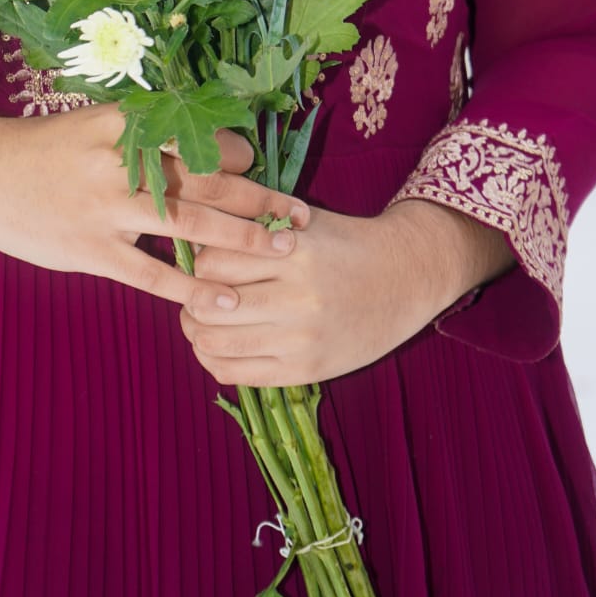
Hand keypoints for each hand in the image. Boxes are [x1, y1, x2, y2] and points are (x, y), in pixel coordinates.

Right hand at [0, 104, 306, 306]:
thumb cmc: (38, 150)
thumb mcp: (89, 126)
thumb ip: (138, 137)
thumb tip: (197, 146)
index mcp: (124, 125)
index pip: (197, 136)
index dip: (237, 154)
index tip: (264, 168)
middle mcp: (120, 163)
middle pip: (206, 180)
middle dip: (259, 198)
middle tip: (299, 214)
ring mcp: (105, 208)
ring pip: (190, 225)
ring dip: (242, 240)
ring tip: (283, 254)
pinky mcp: (89, 250)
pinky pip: (152, 275)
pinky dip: (193, 289)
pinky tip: (225, 301)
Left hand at [178, 198, 511, 385]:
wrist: (405, 278)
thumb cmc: (345, 243)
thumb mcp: (303, 222)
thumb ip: (253, 227)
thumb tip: (193, 239)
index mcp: (294, 253)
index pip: (213, 261)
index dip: (198, 260)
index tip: (199, 260)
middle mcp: (298, 298)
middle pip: (209, 304)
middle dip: (190, 299)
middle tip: (191, 294)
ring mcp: (302, 339)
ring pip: (216, 343)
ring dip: (196, 332)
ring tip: (199, 321)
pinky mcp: (306, 370)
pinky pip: (239, 374)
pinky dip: (215, 362)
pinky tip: (218, 346)